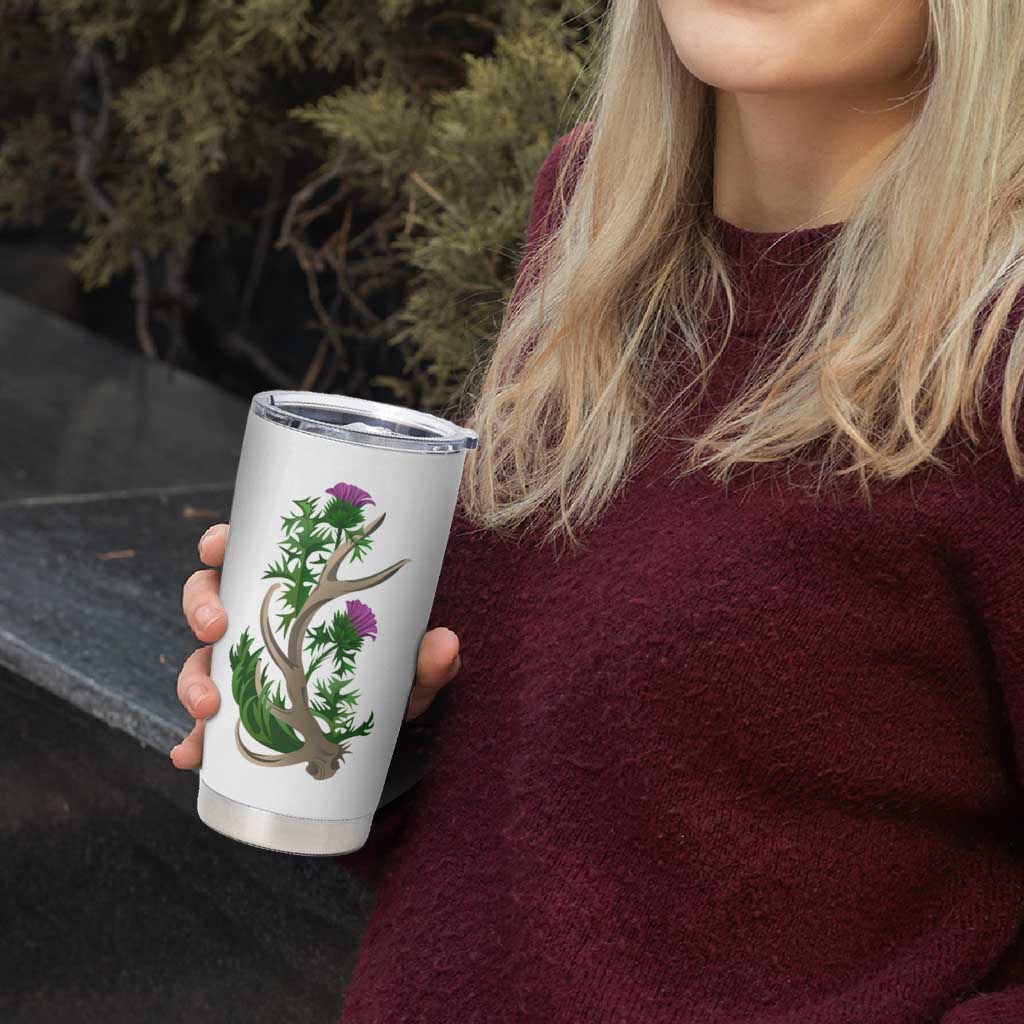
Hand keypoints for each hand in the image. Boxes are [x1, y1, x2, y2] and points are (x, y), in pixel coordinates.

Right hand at [169, 523, 461, 768]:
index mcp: (293, 594)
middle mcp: (259, 625)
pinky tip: (190, 756)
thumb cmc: (388, 680)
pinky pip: (205, 726)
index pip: (246, 554)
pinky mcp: (239, 716)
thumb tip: (445, 644)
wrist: (381, 734)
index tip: (217, 547)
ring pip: (199, 660)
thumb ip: (429, 659)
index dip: (220, 543)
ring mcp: (243, 669)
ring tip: (207, 708)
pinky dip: (193, 741)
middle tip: (216, 629)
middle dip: (201, 611)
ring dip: (193, 679)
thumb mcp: (408, 669)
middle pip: (207, 601)